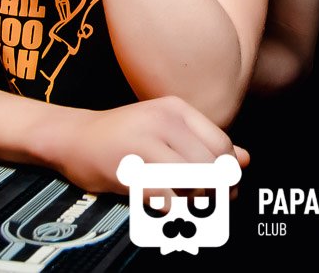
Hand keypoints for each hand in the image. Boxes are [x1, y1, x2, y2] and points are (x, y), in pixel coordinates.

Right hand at [55, 96, 248, 193]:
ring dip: (193, 200)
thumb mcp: (166, 131)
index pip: (221, 144)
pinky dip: (172, 210)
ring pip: (192, 181)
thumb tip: (246, 160)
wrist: (72, 138)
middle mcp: (163, 120)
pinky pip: (167, 198)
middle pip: (210, 165)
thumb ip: (205, 143)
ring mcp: (144, 142)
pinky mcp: (127, 168)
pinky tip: (164, 207)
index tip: (224, 190)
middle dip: (214, 190)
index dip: (227, 172)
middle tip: (206, 203)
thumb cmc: (124, 137)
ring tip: (183, 203)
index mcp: (176, 109)